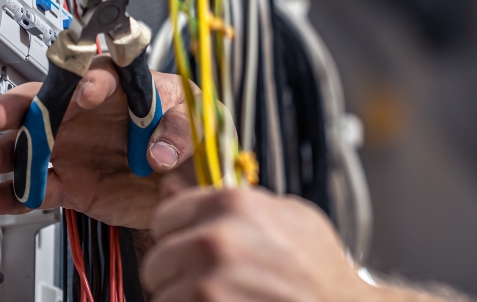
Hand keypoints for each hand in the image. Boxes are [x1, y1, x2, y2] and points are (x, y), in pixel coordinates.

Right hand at [0, 55, 196, 228]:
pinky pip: (36, 188)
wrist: (189, 184)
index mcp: (123, 89)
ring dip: (1, 153)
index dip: (90, 81)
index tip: (86, 93)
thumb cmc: (192, 137)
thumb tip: (160, 151)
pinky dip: (11, 195)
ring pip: (30, 146)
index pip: (100, 75)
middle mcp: (89, 115)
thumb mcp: (200, 124)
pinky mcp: (72, 184)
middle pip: (46, 103)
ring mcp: (75, 149)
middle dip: (17, 108)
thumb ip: (180, 132)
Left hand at [142, 179, 375, 301]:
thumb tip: (173, 186)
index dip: (179, 236)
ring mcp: (207, 284)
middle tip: (214, 283)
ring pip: (162, 296)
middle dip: (178, 274)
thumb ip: (232, 201)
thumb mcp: (288, 216)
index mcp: (232, 204)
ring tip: (225, 299)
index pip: (165, 217)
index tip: (194, 249)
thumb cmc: (319, 269)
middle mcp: (215, 240)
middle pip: (157, 261)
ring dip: (186, 301)